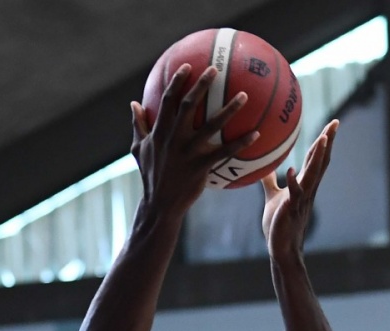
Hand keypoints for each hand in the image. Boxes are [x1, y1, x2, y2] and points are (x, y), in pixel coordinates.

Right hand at [131, 65, 257, 218]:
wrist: (159, 205)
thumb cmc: (151, 174)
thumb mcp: (139, 149)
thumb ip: (138, 125)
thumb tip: (133, 104)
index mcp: (159, 132)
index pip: (167, 101)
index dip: (177, 82)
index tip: (187, 65)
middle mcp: (173, 139)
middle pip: (189, 106)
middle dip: (201, 85)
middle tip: (215, 69)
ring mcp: (188, 153)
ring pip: (211, 126)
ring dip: (229, 109)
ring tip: (245, 95)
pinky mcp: (201, 167)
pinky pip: (225, 153)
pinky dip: (240, 143)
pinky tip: (256, 133)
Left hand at [261, 120, 337, 265]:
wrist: (282, 248)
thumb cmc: (279, 223)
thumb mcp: (273, 197)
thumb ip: (270, 181)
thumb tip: (263, 166)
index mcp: (304, 184)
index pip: (316, 158)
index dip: (324, 141)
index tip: (332, 124)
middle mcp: (307, 189)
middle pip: (320, 161)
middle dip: (328, 142)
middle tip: (335, 123)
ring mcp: (301, 199)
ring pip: (313, 175)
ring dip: (318, 157)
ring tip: (323, 139)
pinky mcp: (291, 209)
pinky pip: (293, 194)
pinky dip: (293, 182)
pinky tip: (291, 170)